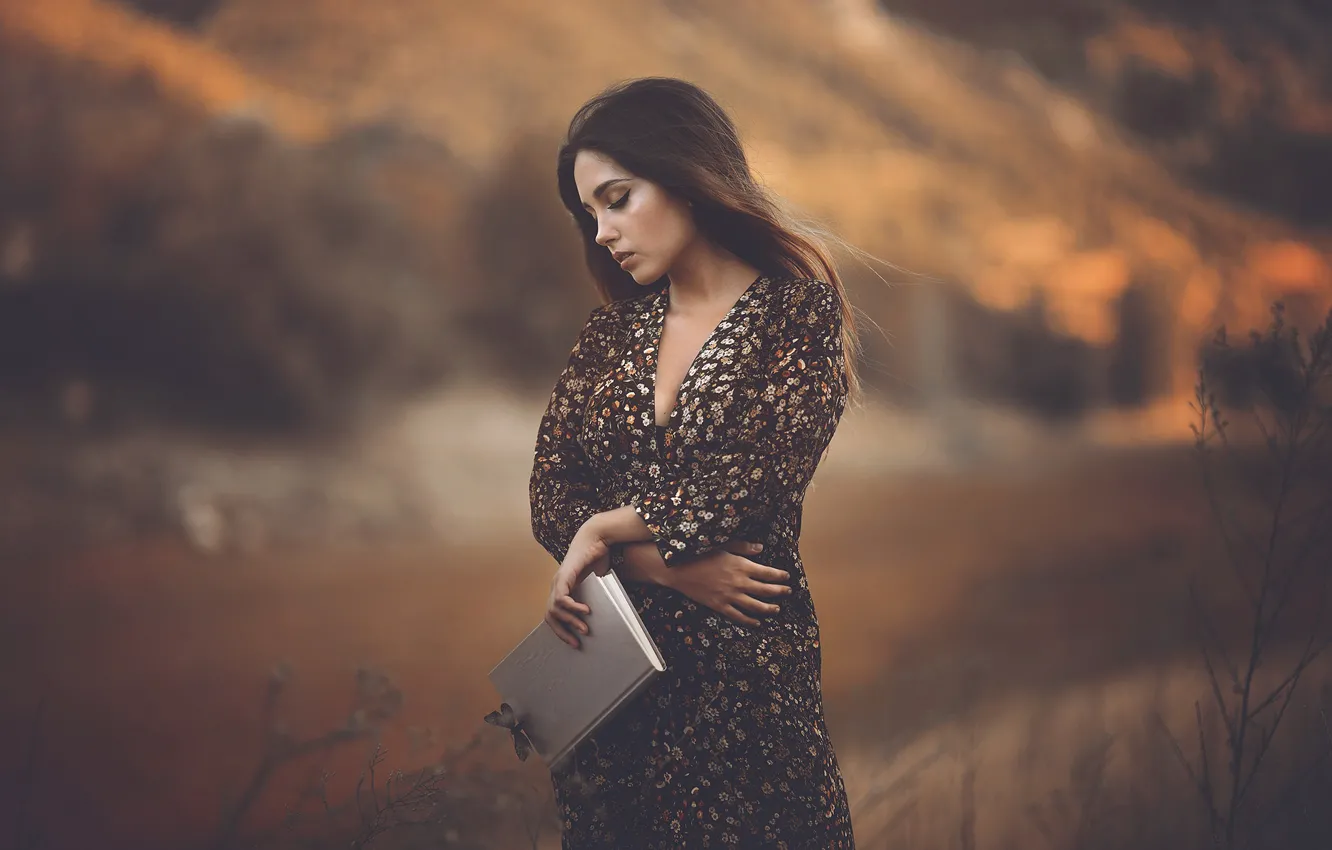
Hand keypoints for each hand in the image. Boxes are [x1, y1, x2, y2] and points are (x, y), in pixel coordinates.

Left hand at [545, 524, 609, 648]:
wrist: (597, 537)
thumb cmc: (597, 557)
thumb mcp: (595, 583)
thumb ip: (594, 597)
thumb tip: (604, 614)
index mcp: (562, 589)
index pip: (555, 615)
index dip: (562, 630)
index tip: (574, 642)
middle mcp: (556, 586)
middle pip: (550, 616)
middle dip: (562, 632)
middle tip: (576, 644)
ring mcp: (558, 580)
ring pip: (554, 609)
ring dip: (569, 621)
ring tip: (584, 629)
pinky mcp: (564, 575)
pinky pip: (562, 597)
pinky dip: (572, 607)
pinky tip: (584, 611)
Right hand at [663, 540, 791, 626]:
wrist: (678, 570)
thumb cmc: (699, 554)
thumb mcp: (723, 545)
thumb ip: (743, 547)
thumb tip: (760, 548)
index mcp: (741, 565)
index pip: (767, 573)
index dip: (779, 576)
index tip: (787, 576)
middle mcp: (739, 582)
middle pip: (766, 590)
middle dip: (780, 592)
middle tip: (788, 592)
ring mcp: (729, 596)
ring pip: (756, 606)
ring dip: (769, 609)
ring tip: (777, 609)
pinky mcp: (719, 606)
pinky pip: (739, 617)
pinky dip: (750, 621)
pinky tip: (757, 622)